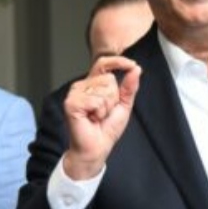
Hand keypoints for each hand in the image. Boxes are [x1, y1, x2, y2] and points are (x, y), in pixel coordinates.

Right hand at [62, 55, 141, 179]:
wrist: (97, 147)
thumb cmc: (107, 128)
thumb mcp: (124, 105)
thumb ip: (129, 87)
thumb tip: (136, 69)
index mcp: (93, 84)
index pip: (103, 63)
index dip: (118, 61)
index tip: (132, 64)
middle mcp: (82, 85)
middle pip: (108, 78)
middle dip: (114, 98)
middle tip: (104, 112)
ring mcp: (75, 94)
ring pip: (104, 89)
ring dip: (106, 107)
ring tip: (97, 116)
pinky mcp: (71, 103)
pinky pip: (96, 101)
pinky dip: (99, 112)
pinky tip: (92, 119)